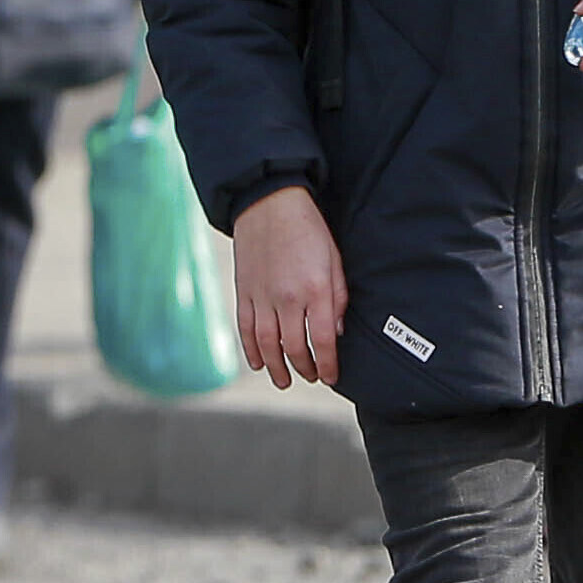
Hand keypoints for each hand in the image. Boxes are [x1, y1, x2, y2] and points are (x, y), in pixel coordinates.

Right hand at [231, 186, 345, 389]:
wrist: (269, 202)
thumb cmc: (308, 229)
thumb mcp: (334, 260)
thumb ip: (338, 298)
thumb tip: (336, 332)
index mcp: (315, 289)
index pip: (322, 341)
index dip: (328, 364)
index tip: (331, 377)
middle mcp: (287, 298)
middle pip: (294, 347)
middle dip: (305, 368)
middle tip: (312, 377)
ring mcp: (262, 296)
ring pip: (267, 344)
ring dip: (276, 367)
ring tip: (284, 380)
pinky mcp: (243, 291)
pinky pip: (245, 328)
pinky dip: (250, 349)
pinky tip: (258, 363)